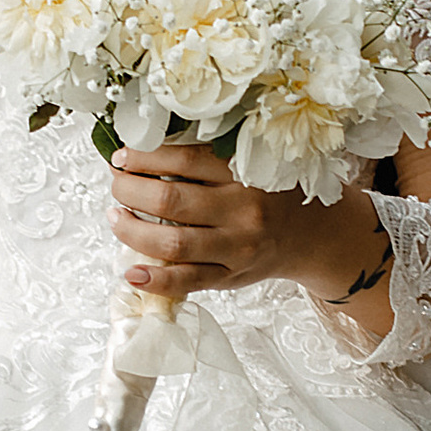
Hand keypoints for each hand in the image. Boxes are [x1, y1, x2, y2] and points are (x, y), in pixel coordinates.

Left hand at [110, 141, 383, 305]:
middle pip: (169, 202)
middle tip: (115, 184)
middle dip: (128, 191)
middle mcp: (241, 210)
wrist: (314, 233)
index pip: (182, 161)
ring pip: (171, 243)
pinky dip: (154, 279)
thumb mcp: (253, 161)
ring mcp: (236, 247)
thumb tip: (147, 149)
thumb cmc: (273, 192)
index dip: (143, 158)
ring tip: (115, 218)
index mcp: (244, 172)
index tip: (121, 156)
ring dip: (132, 231)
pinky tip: (131, 272)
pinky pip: (187, 281)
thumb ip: (210, 157)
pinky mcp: (231, 276)